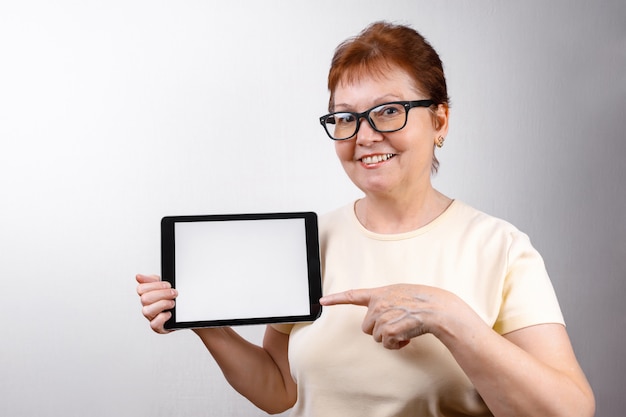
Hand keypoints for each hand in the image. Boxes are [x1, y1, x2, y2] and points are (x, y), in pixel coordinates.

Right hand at [136, 274, 177, 333]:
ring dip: (162, 304)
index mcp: (147, 295)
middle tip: (174, 293)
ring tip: (172, 303)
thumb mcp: (163, 286)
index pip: (141, 289)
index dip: (155, 285)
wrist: (184, 313)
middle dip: (162, 294)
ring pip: (146, 311)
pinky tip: (169, 313)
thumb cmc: (171, 298)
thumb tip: (138, 276)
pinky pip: (154, 324)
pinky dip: (162, 318)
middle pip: (144, 299)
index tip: (168, 285)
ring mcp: (151, 317)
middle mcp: (147, 306)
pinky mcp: (158, 327)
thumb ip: (152, 280)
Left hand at [320, 284, 471, 348]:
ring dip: (390, 337)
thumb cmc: (423, 301)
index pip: (353, 295)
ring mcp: (382, 317)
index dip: (336, 299)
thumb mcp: (401, 293)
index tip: (322, 302)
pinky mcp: (388, 330)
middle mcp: (377, 304)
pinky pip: (386, 344)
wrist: (437, 309)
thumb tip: (379, 314)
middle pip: (367, 326)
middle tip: (397, 324)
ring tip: (405, 329)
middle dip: (380, 329)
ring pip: (376, 337)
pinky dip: (397, 344)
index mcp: (380, 293)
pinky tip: (407, 337)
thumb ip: (386, 300)